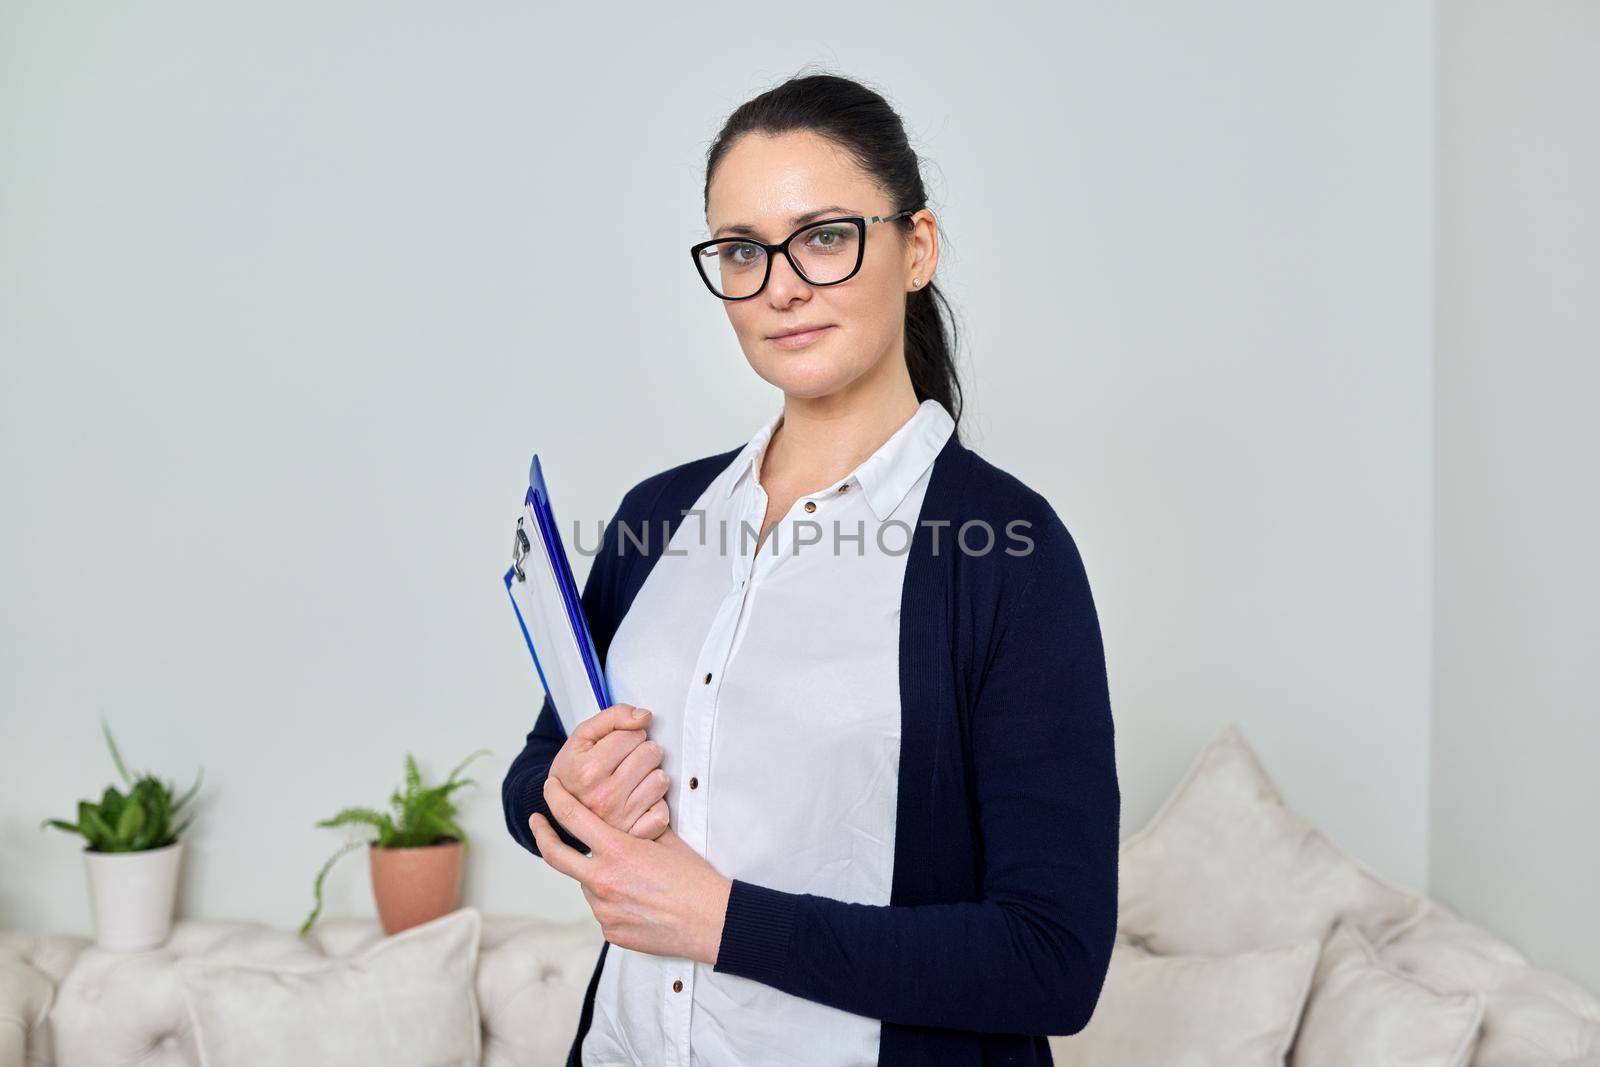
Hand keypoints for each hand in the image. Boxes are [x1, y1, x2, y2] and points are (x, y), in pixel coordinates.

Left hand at [530, 775, 731, 965]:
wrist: (711, 921)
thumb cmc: (694, 878)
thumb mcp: (666, 840)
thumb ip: (637, 828)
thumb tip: (625, 815)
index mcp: (617, 852)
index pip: (573, 819)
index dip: (555, 800)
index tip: (548, 790)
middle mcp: (602, 881)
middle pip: (556, 855)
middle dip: (542, 835)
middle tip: (536, 822)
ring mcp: (603, 910)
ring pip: (587, 885)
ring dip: (598, 876)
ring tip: (635, 879)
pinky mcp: (610, 931)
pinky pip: (603, 910)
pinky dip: (613, 901)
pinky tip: (640, 902)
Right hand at [550, 703, 670, 839]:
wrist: (563, 809)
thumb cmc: (575, 771)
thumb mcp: (583, 737)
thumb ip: (613, 717)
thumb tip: (645, 716)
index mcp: (588, 771)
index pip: (633, 734)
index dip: (628, 734)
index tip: (617, 745)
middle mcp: (604, 797)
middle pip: (651, 753)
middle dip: (642, 751)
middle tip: (627, 761)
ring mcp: (620, 819)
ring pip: (661, 779)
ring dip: (651, 775)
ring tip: (633, 779)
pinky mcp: (634, 835)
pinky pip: (663, 811)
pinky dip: (656, 803)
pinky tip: (640, 800)